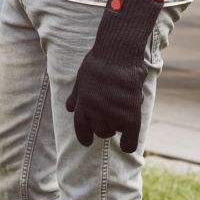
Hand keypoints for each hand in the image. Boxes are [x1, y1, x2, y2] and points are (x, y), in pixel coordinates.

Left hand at [66, 0, 161, 153]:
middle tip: (110, 117)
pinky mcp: (130, 113)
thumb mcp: (81, 78)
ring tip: (122, 109)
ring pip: (116, 130)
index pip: (81, 128)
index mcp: (82, 104)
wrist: (117, 53)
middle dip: (104, 127)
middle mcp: (95, 111)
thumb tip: (69, 108)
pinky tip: (128, 146)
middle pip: (100, 131)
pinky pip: (130, 138)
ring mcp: (113, 113)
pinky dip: (129, 142)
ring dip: (118, 124)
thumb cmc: (99, 63)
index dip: (84, 136)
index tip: (87, 142)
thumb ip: (76, 96)